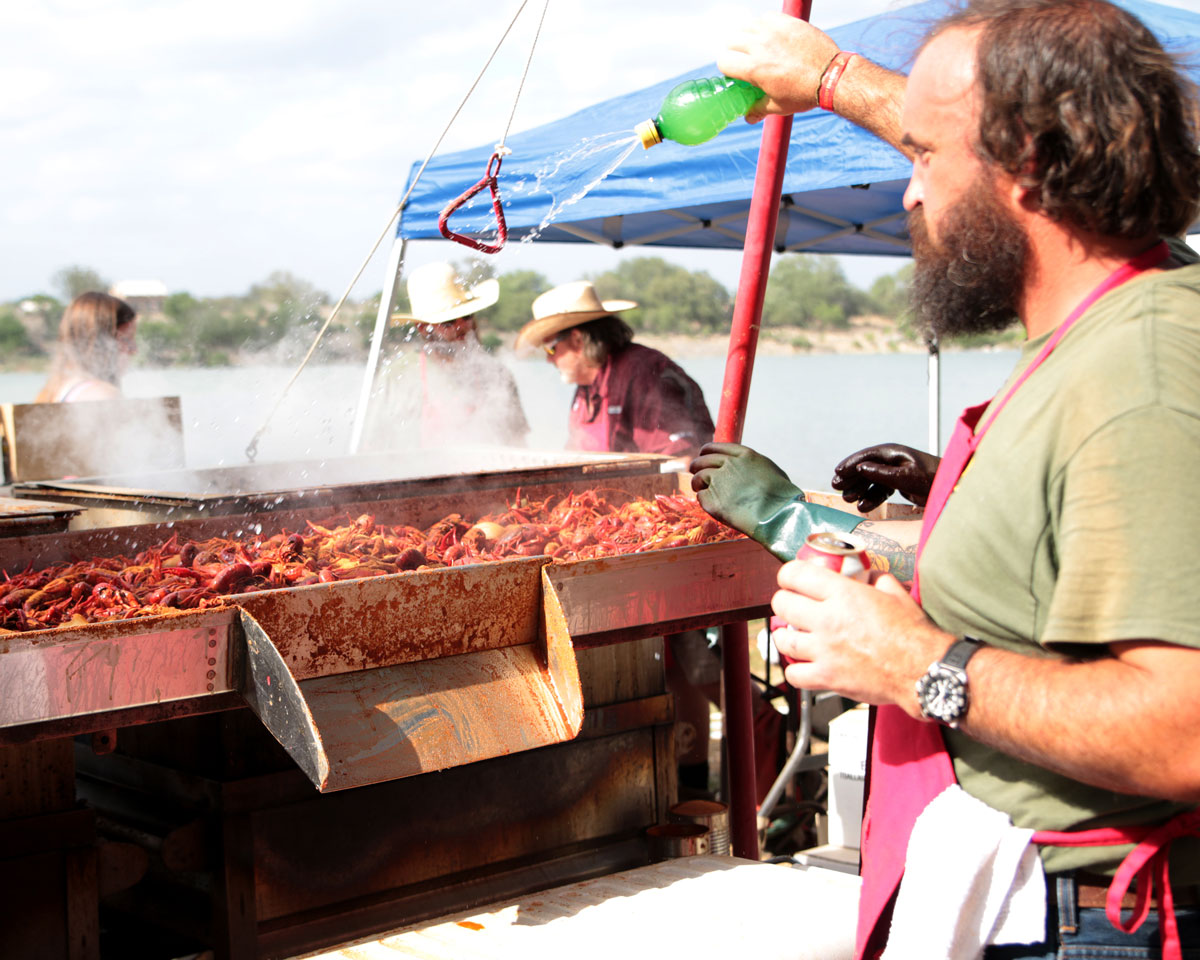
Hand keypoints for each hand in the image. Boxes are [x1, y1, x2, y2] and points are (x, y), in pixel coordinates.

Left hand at [691, 442, 862, 561]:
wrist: (779, 515)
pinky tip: (713, 506)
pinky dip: (704, 501)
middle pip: (702, 461)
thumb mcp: (770, 471)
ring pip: (698, 478)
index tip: (703, 457)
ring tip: (701, 490)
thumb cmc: (782, 498)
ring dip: (698, 484)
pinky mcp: (712, 500)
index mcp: (745, 455)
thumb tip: (746, 470)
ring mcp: (719, 481)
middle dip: (697, 467)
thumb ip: (753, 467)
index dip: (706, 453)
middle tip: (697, 476)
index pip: (715, 447)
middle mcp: (729, 465)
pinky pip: (701, 497)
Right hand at [717, 13, 840, 119]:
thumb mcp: (779, 106)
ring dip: (748, 36)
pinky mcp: (788, 22)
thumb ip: (759, 109)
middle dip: (735, 51)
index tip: (736, 72)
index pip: (724, 61)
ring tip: (757, 45)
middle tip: (745, 58)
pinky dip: (765, 25)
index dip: (728, 68)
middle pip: (731, 40)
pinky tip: (772, 35)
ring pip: (747, 26)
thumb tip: (748, 117)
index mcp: (754, 68)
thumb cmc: (805, 93)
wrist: (831, 76)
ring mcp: (774, 31)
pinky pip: (766, 17)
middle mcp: (760, 46)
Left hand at [771, 561, 949, 711]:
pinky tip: (803, 664)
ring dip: (785, 635)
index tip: (790, 579)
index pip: (795, 574)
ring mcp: (824, 650)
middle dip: (783, 602)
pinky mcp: (827, 677)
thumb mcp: (896, 593)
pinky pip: (793, 673)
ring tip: (792, 635)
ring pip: (782, 639)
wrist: (923, 670)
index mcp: (843, 593)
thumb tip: (868, 574)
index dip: (788, 575)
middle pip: (781, 604)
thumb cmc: (913, 633)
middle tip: (791, 606)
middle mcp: (828, 619)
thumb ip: (877, 579)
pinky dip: (795, 670)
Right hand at [831, 443, 941, 511]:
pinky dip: (871, 497)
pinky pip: (880, 489)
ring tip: (848, 500)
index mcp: (893, 453)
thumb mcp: (906, 477)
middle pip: (865, 467)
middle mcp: (892, 460)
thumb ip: (882, 473)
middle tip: (836, 487)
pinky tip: (863, 506)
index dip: (850, 464)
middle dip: (850, 478)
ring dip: (859, 489)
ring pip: (870, 480)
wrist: (952, 488)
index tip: (836, 473)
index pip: (866, 456)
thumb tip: (860, 468)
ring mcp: (895, 472)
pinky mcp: (899, 484)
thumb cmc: (932, 479)